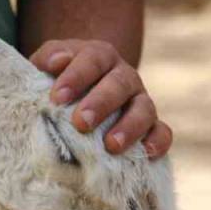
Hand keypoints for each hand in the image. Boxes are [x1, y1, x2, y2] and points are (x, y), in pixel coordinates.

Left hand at [29, 40, 172, 158]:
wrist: (80, 95)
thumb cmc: (58, 81)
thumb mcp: (47, 64)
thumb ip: (49, 57)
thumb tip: (55, 62)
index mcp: (100, 56)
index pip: (92, 60)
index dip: (76, 77)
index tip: (57, 98)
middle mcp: (124, 76)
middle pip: (119, 84)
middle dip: (101, 103)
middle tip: (81, 123)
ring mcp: (140, 101)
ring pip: (144, 108)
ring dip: (130, 126)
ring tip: (112, 146)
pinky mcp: (151, 125)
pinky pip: (162, 131)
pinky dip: (158, 140)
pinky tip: (147, 152)